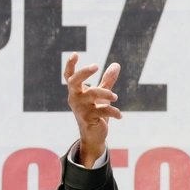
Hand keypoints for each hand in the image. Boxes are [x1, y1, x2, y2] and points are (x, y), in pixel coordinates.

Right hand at [65, 52, 122, 167]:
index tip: (75, 54)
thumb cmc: (95, 112)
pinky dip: (114, 112)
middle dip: (84, 72)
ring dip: (106, 93)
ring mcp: (80, 108)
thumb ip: (107, 81)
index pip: (69, 77)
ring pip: (92, 94)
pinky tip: (120, 116)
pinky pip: (103, 110)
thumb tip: (116, 65)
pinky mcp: (88, 118)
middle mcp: (75, 98)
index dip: (70, 65)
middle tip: (96, 66)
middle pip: (74, 82)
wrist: (93, 135)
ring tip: (115, 98)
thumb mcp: (101, 95)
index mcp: (76, 92)